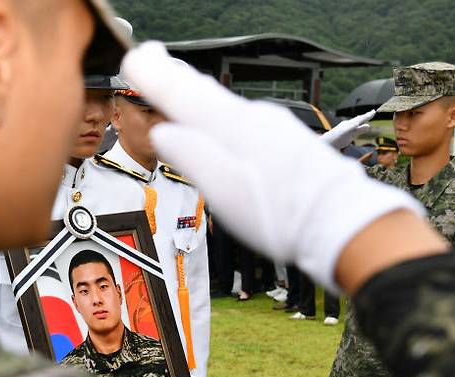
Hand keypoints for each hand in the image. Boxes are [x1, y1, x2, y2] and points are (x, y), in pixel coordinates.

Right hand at [121, 42, 422, 291]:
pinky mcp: (284, 142)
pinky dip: (222, 112)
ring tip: (181, 82)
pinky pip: (243, 118)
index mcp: (232, 127)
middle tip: (153, 58)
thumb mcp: (224, 190)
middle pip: (204, 91)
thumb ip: (191, 156)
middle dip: (175, 76)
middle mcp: (253, 119)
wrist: (339, 221)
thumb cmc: (281, 213)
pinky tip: (222, 120)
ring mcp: (272, 128)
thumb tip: (163, 132)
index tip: (134, 59)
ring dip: (198, 92)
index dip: (155, 78)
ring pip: (224, 104)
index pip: (183, 94)